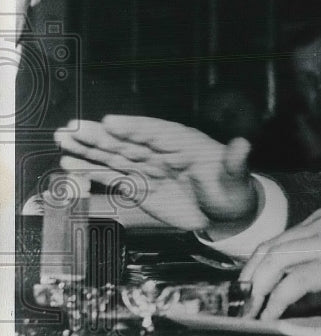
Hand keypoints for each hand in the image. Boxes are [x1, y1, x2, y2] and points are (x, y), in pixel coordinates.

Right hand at [54, 115, 257, 232]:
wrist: (227, 213)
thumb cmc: (234, 190)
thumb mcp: (238, 178)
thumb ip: (235, 162)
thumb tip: (243, 144)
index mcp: (185, 143)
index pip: (155, 131)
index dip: (133, 127)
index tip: (111, 122)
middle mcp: (161, 152)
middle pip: (127, 141)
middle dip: (99, 134)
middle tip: (72, 128)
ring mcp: (148, 168)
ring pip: (114, 156)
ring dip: (87, 149)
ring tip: (62, 141)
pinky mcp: (139, 187)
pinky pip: (112, 177)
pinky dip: (91, 172)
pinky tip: (70, 166)